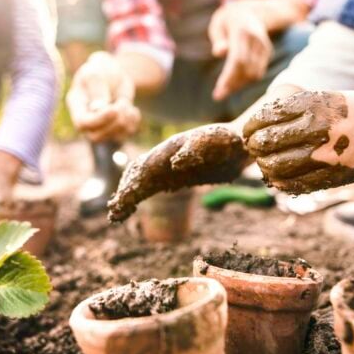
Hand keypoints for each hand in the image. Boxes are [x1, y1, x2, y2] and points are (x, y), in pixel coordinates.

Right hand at [66, 51, 140, 141]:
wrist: (113, 72)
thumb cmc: (101, 70)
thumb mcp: (97, 74)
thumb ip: (97, 90)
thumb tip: (97, 109)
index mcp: (76, 105)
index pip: (82, 123)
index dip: (99, 120)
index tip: (114, 109)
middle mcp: (86, 119)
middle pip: (96, 136)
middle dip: (114, 122)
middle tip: (122, 103)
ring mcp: (100, 126)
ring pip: (113, 137)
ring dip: (125, 120)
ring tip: (125, 102)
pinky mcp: (115, 127)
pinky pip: (126, 133)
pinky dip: (133, 121)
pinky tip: (131, 108)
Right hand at [108, 124, 247, 221]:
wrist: (238, 143)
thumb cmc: (227, 139)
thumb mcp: (213, 140)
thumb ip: (194, 149)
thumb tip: (175, 163)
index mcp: (169, 149)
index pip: (144, 168)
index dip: (133, 183)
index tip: (122, 199)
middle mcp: (164, 158)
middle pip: (137, 174)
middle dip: (125, 191)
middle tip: (114, 212)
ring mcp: (167, 168)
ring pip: (140, 182)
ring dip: (127, 196)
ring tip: (116, 214)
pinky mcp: (174, 178)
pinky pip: (150, 187)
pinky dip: (137, 197)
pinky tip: (129, 209)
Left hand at [209, 0, 273, 100]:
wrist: (249, 10)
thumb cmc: (226, 21)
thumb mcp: (218, 25)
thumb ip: (218, 39)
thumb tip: (219, 53)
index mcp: (242, 32)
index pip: (237, 60)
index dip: (228, 78)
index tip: (218, 93)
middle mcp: (256, 40)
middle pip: (246, 69)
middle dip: (232, 85)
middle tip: (218, 95)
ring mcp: (265, 46)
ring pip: (254, 73)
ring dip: (239, 85)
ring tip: (224, 89)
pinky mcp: (268, 52)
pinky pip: (258, 72)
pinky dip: (247, 80)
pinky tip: (235, 83)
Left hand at [242, 91, 353, 193]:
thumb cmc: (350, 111)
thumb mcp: (321, 99)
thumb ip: (290, 112)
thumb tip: (252, 132)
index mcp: (313, 106)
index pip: (266, 119)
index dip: (251, 128)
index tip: (248, 132)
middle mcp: (318, 130)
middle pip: (267, 144)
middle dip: (255, 147)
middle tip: (254, 148)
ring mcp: (327, 156)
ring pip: (277, 167)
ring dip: (265, 166)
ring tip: (265, 162)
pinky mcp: (334, 176)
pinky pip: (296, 185)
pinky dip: (281, 182)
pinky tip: (278, 177)